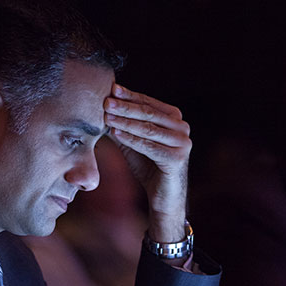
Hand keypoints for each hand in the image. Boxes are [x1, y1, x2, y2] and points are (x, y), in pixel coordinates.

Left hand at [104, 84, 190, 243]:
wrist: (163, 196)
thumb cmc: (148, 166)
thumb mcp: (133, 142)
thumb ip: (123, 125)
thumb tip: (103, 107)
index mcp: (174, 119)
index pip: (149, 103)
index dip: (130, 96)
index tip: (112, 89)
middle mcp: (182, 128)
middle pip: (149, 113)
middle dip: (126, 107)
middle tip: (107, 101)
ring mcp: (182, 143)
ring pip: (148, 128)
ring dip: (126, 121)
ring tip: (107, 116)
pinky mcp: (177, 158)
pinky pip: (149, 146)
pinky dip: (131, 138)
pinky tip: (116, 132)